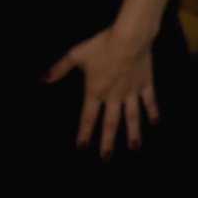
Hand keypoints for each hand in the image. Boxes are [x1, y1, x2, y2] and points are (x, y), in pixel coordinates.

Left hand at [43, 23, 158, 158]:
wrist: (129, 38)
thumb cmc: (101, 45)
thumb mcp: (76, 55)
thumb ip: (59, 69)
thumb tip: (42, 79)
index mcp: (95, 91)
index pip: (87, 117)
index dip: (84, 133)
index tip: (82, 148)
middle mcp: (114, 96)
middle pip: (110, 123)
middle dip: (107, 142)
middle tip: (106, 159)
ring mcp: (131, 91)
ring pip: (132, 117)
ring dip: (132, 134)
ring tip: (134, 149)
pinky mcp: (145, 84)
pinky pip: (149, 101)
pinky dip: (153, 112)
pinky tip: (155, 123)